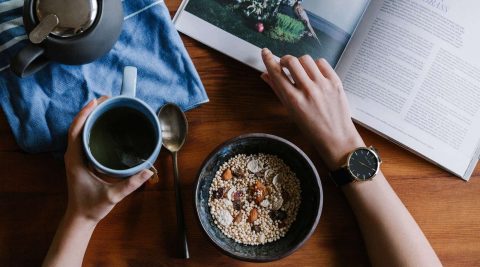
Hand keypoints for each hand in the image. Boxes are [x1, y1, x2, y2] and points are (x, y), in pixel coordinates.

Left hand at [64, 96, 152, 223]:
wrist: (81, 218)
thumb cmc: (92, 207)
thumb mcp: (112, 195)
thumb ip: (130, 184)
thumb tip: (148, 171)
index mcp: (75, 160)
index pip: (76, 131)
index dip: (84, 115)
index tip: (96, 102)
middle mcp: (73, 155)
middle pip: (77, 126)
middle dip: (90, 111)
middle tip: (106, 99)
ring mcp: (76, 157)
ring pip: (79, 131)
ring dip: (90, 117)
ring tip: (106, 106)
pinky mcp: (81, 160)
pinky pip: (83, 138)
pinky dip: (91, 127)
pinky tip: (103, 124)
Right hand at [261, 48, 363, 169]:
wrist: (336, 137)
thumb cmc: (311, 128)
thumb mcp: (291, 111)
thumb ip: (277, 91)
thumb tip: (265, 75)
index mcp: (294, 100)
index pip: (276, 73)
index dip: (268, 60)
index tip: (265, 52)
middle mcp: (308, 90)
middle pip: (291, 61)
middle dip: (285, 60)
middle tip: (285, 65)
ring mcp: (323, 85)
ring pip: (306, 59)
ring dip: (300, 62)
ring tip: (301, 71)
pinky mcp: (335, 82)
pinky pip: (322, 62)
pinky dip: (315, 65)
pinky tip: (314, 73)